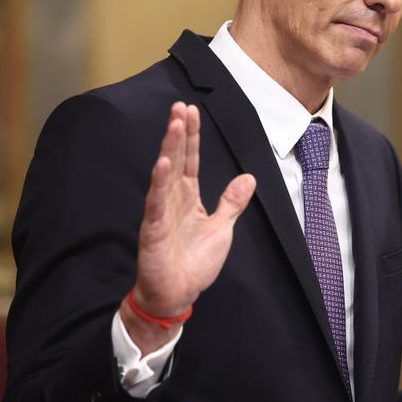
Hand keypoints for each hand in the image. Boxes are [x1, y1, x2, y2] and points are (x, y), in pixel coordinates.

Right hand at [122, 102, 255, 353]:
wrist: (177, 295)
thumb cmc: (194, 263)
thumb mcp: (221, 228)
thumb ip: (231, 202)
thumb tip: (248, 177)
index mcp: (187, 198)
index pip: (189, 160)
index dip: (191, 136)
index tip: (191, 111)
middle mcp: (172, 200)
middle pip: (176, 159)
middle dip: (178, 133)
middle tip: (180, 107)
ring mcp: (161, 213)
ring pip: (165, 175)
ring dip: (169, 149)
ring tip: (173, 125)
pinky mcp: (153, 230)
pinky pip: (156, 204)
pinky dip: (159, 184)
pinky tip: (162, 164)